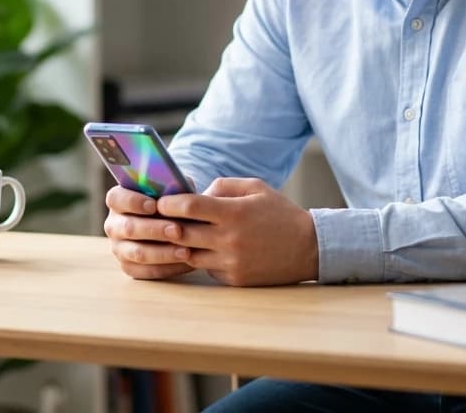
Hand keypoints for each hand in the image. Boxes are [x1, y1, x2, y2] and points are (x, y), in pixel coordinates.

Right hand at [103, 185, 194, 280]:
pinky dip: (167, 268)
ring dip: (163, 252)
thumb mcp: (170, 189)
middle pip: (129, 228)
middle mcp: (114, 225)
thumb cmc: (170, 201)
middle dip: (155, 230)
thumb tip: (177, 189)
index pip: (116, 198)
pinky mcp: (129, 267)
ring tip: (186, 251)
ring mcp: (119, 247)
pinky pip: (146, 272)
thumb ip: (169, 187)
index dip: (133, 201)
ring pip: (138, 253)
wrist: (174, 221)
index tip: (154, 205)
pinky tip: (185, 263)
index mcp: (117, 200)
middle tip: (178, 230)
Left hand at [156, 177, 318, 286]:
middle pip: (181, 234)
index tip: (160, 202)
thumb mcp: (255, 188)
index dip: (169, 204)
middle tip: (156, 220)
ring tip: (177, 236)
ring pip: (189, 255)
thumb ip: (222, 186)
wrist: (309, 248)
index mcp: (234, 213)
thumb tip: (196, 194)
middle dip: (165, 226)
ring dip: (180, 246)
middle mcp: (230, 240)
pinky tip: (207, 251)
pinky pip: (206, 269)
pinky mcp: (234, 280)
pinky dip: (202, 259)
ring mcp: (231, 263)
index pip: (189, 207)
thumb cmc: (280, 213)